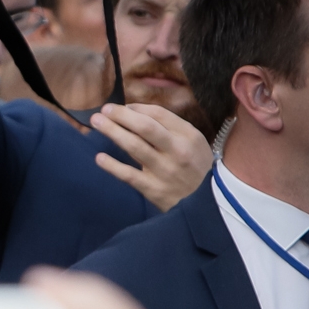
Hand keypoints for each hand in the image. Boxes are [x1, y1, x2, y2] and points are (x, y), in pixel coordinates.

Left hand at [91, 104, 214, 210]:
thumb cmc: (197, 168)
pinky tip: (99, 158)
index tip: (120, 107)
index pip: (159, 115)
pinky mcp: (154, 189)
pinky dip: (112, 166)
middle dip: (122, 116)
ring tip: (96, 122)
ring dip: (113, 132)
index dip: (137, 108)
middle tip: (104, 109)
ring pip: (135, 147)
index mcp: (189, 136)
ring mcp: (164, 170)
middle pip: (145, 127)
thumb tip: (136, 111)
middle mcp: (177, 151)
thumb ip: (170, 127)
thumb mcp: (194, 143)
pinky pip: (129, 175)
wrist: (213, 202)